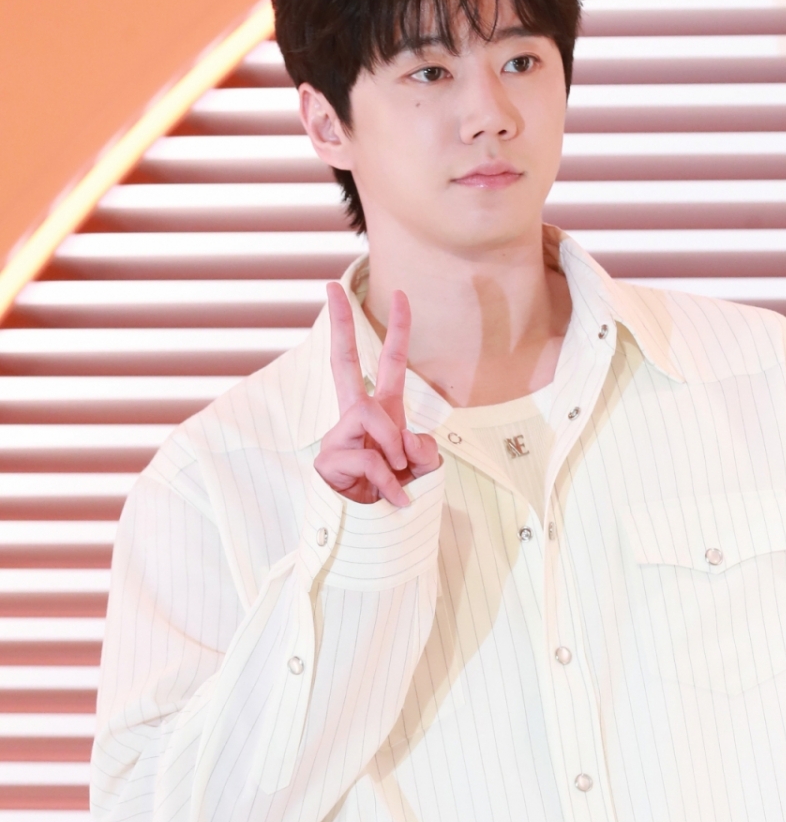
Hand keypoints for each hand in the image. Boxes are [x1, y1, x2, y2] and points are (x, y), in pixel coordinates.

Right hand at [314, 283, 441, 506]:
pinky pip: (368, 458)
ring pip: (369, 416)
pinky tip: (395, 499)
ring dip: (393, 446)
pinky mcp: (327, 460)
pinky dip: (390, 481)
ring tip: (399, 473)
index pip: (388, 364)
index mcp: (383, 413)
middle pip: (342, 363)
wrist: (375, 534)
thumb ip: (423, 449)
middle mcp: (354, 417)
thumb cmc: (398, 496)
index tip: (402, 294)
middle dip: (340, 325)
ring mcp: (337, 436)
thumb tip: (402, 439)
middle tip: (331, 287)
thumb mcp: (423, 469)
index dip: (397, 330)